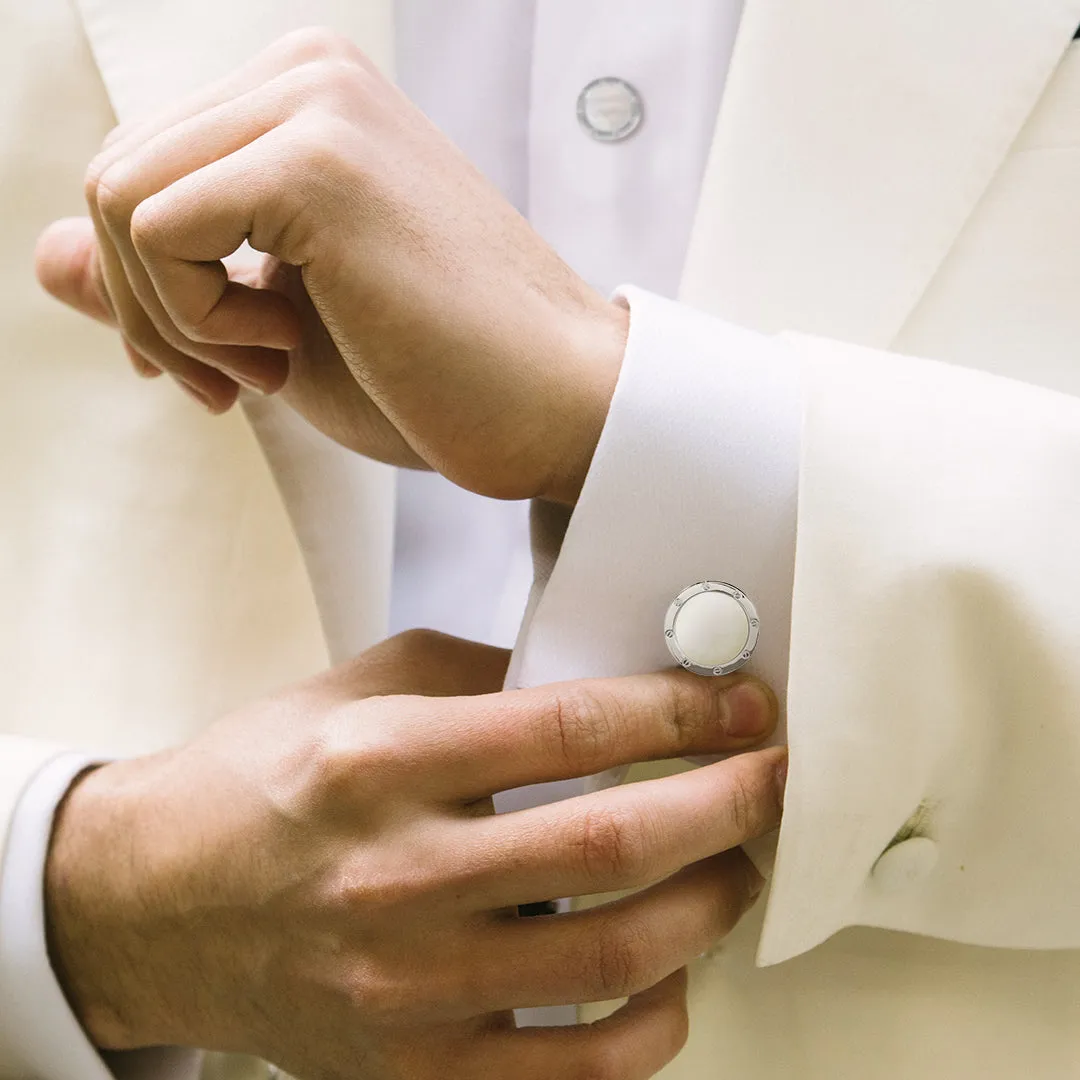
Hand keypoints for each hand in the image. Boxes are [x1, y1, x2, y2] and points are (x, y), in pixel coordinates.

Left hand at [35, 28, 627, 503]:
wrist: (555, 409)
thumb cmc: (439, 378)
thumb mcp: (274, 329)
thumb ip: (160, 279)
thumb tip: (45, 254)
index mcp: (308, 100)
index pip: (143, 171)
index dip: (149, 288)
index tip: (215, 368)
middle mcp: (309, 73)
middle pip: (111, 176)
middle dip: (148, 309)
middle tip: (237, 383)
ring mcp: (316, 105)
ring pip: (117, 199)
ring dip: (173, 319)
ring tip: (275, 366)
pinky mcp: (318, 162)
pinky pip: (158, 231)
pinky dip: (196, 319)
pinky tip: (286, 349)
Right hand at [46, 630, 784, 1079]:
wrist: (157, 904)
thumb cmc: (262, 782)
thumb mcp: (357, 690)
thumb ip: (478, 676)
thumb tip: (598, 676)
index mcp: (380, 764)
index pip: (570, 727)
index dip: (678, 709)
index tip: (738, 704)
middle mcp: (397, 878)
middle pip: (614, 839)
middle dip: (728, 799)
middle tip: (770, 774)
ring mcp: (410, 988)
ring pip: (616, 955)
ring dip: (710, 902)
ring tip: (734, 862)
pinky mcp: (420, 1068)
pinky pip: (579, 1070)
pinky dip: (655, 1020)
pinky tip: (669, 970)